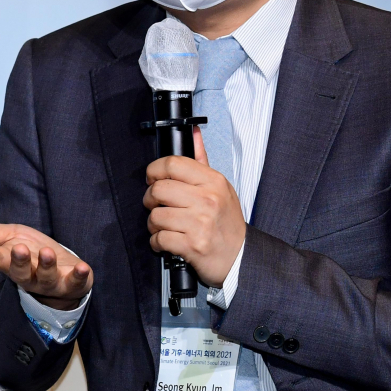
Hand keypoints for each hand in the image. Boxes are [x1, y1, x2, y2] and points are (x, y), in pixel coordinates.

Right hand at [0, 219, 92, 309]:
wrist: (61, 271)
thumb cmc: (31, 253)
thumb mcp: (9, 237)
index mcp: (11, 263)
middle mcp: (29, 276)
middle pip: (20, 272)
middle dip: (19, 262)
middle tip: (18, 248)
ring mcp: (50, 282)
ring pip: (45, 278)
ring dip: (46, 265)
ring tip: (47, 252)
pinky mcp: (72, 283)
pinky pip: (76, 282)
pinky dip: (80, 276)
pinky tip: (83, 267)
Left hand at [143, 126, 246, 287]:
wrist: (240, 257)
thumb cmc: (227, 222)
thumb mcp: (220, 188)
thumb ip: (202, 161)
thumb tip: (193, 133)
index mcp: (212, 181)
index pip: (172, 164)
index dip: (154, 170)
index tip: (153, 178)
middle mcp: (207, 200)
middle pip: (158, 189)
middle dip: (150, 199)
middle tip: (156, 205)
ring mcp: (200, 223)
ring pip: (155, 215)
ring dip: (153, 224)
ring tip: (164, 226)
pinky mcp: (192, 245)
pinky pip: (158, 238)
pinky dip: (157, 242)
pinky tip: (165, 241)